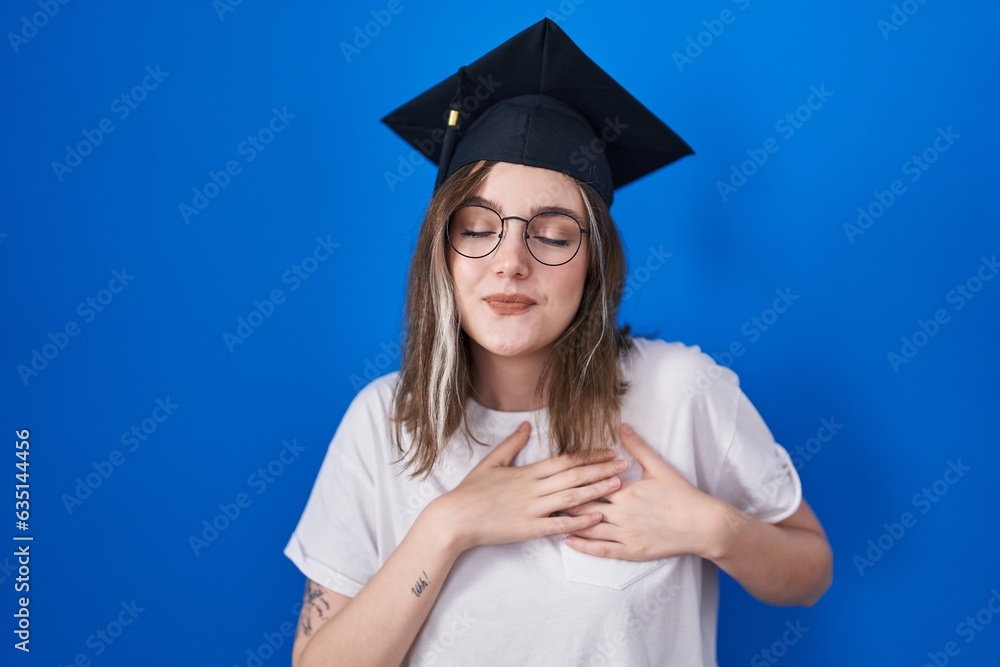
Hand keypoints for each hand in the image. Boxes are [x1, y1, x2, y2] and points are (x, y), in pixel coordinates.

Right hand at [427, 421, 627, 553]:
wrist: (455, 519)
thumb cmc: (471, 491)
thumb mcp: (490, 463)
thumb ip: (511, 444)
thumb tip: (525, 425)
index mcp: (527, 472)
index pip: (564, 460)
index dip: (588, 455)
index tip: (608, 450)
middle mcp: (533, 488)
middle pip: (574, 476)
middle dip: (601, 469)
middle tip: (625, 463)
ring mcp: (532, 509)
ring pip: (571, 497)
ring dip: (596, 490)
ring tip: (619, 484)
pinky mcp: (528, 528)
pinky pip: (558, 524)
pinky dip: (579, 520)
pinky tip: (597, 516)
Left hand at [563, 423, 724, 560]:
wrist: (702, 524)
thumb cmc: (681, 494)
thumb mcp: (659, 467)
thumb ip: (638, 447)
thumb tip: (622, 426)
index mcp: (627, 490)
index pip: (592, 483)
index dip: (572, 481)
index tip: (554, 476)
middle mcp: (623, 513)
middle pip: (585, 506)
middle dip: (564, 501)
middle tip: (544, 496)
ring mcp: (626, 534)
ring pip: (590, 528)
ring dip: (569, 522)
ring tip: (550, 517)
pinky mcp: (632, 551)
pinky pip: (602, 549)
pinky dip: (583, 546)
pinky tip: (569, 541)